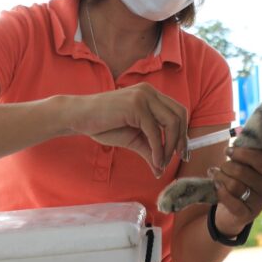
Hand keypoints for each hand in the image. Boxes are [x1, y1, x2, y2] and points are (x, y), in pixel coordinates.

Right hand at [61, 84, 187, 177]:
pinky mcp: (135, 105)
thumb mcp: (133, 139)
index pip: (178, 111)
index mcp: (152, 96)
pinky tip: (155, 161)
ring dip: (170, 146)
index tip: (182, 152)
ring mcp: (144, 97)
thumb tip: (161, 170)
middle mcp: (151, 92)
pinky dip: (157, 149)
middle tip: (178, 158)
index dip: (183, 132)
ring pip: (171, 122)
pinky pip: (154, 131)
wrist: (79, 116)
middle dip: (181, 139)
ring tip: (162, 163)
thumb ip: (149, 149)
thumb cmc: (104, 124)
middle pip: (180, 115)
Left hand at [207, 146, 261, 235]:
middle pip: (243, 172)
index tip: (228, 151)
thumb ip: (243, 157)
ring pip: (235, 186)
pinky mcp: (247, 215)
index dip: (242, 153)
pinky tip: (216, 186)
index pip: (260, 159)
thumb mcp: (246, 167)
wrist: (234, 211)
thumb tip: (233, 147)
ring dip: (220, 178)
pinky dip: (221, 192)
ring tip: (215, 175)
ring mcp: (259, 203)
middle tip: (221, 167)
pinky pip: (232, 202)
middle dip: (227, 167)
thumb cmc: (240, 182)